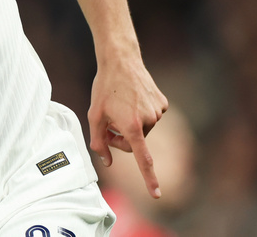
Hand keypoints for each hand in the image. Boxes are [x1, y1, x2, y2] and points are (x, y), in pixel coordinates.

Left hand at [88, 53, 168, 197]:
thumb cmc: (104, 89)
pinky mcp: (163, 103)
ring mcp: (158, 112)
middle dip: (120, 137)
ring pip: (142, 130)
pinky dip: (141, 113)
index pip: (142, 159)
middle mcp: (149, 121)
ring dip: (130, 124)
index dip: (149, 179)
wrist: (121, 61)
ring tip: (121, 104)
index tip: (157, 194)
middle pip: (134, 142)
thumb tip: (107, 162)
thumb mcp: (94, 116)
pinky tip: (133, 98)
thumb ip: (98, 142)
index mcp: (131, 126)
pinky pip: (151, 117)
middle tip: (109, 120)